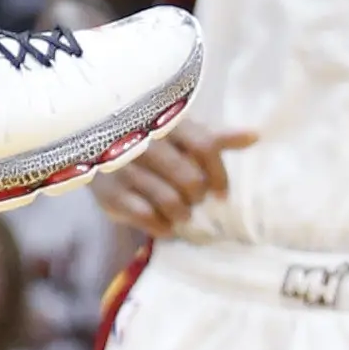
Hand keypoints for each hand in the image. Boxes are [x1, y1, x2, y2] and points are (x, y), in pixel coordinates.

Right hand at [99, 120, 258, 241]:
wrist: (92, 145)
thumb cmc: (147, 139)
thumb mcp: (179, 132)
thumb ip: (215, 137)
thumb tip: (255, 135)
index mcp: (166, 124)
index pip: (205, 146)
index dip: (219, 174)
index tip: (221, 194)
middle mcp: (145, 143)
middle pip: (191, 179)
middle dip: (197, 196)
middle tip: (194, 199)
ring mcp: (125, 169)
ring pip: (171, 202)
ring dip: (182, 213)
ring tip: (180, 212)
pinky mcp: (110, 193)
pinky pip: (146, 217)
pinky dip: (161, 225)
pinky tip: (162, 221)